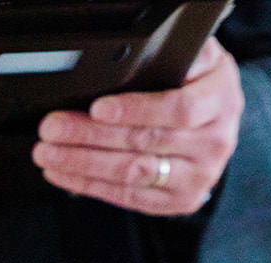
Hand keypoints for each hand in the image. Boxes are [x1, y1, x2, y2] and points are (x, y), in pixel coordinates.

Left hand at [31, 39, 243, 216]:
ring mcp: (197, 179)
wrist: (221, 125)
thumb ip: (175, 55)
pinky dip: (92, 186)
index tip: (97, 108)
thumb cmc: (202, 84)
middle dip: (92, 137)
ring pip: (133, 174)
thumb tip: (139, 55)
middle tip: (53, 128)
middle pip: (145, 144)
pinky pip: (130, 197)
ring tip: (49, 154)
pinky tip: (65, 174)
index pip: (177, 109)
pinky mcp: (180, 201)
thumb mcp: (199, 58)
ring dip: (84, 165)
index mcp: (219, 103)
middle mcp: (213, 145)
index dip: (135, 110)